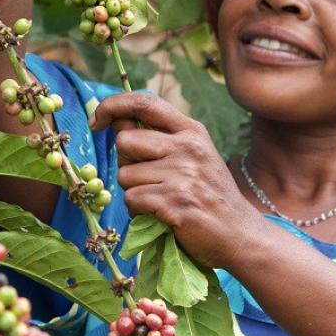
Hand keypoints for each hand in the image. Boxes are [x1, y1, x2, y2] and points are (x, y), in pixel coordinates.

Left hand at [90, 92, 263, 269]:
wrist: (239, 233)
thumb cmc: (209, 195)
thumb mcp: (193, 156)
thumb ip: (159, 139)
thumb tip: (115, 122)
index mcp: (191, 131)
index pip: (143, 102)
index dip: (112, 105)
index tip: (97, 120)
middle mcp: (187, 147)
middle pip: (125, 142)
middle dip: (126, 164)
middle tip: (149, 181)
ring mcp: (182, 175)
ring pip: (124, 176)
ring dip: (133, 192)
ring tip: (159, 202)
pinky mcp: (175, 202)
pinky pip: (132, 200)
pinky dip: (138, 212)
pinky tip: (160, 217)